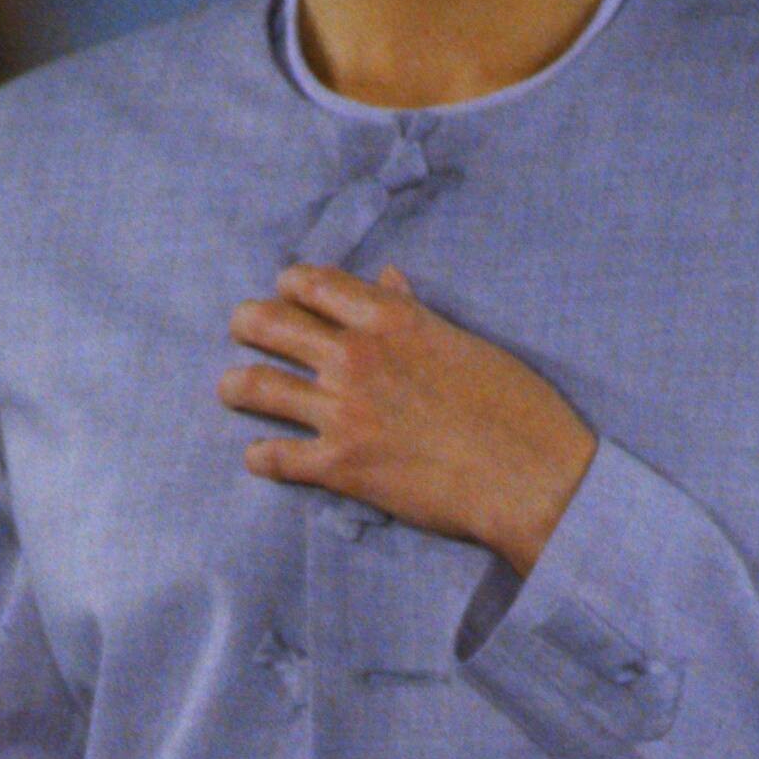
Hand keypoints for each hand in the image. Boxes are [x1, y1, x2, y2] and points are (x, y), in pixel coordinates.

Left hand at [218, 258, 596, 572]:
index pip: (314, 283)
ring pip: (256, 386)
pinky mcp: (340, 466)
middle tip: (241, 329)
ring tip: (231, 389)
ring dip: (236, 385)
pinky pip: (276, 456)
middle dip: (247, 323)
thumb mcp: (464, 342)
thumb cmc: (513, 404)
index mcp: (389, 318)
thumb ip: (415, 313)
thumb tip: (389, 282)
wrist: (527, 475)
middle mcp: (355, 356)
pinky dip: (261, 456)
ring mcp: (341, 411)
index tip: (284, 290)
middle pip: (270, 324)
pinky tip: (258, 455)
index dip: (291, 284)